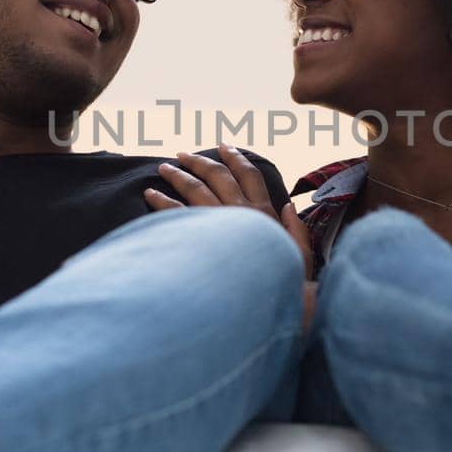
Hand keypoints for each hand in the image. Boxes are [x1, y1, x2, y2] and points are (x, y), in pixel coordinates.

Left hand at [146, 144, 313, 279]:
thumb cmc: (285, 283)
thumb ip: (296, 227)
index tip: (224, 147)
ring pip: (195, 188)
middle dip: (200, 161)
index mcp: (265, 212)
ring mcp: (220, 224)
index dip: (236, 158)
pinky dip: (162, 201)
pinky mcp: (200, 239)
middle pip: (219, 176)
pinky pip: (176, 212)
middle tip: (183, 154)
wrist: (270, 305)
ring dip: (178, 175)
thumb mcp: (301, 253)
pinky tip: (150, 194)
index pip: (249, 174)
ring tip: (163, 169)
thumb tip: (288, 205)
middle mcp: (242, 211)